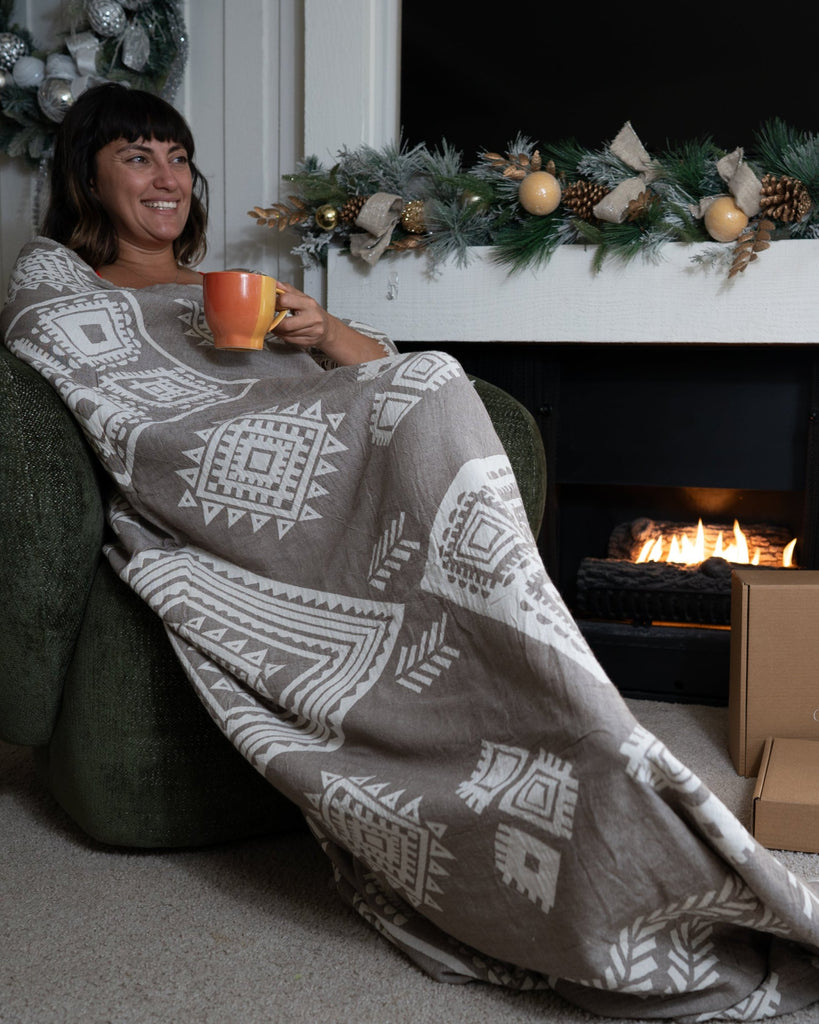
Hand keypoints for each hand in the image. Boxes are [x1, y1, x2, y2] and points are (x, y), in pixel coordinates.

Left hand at [272, 282, 386, 364]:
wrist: (332, 332)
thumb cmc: (314, 313)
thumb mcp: (304, 299)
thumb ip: (289, 292)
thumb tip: (274, 284)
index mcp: (309, 304)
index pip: (287, 301)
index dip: (275, 303)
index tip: (269, 302)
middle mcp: (313, 318)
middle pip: (286, 323)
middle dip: (276, 323)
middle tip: (269, 319)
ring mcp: (312, 332)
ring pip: (287, 334)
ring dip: (279, 332)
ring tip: (277, 325)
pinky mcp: (310, 343)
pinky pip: (291, 342)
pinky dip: (285, 339)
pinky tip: (287, 334)